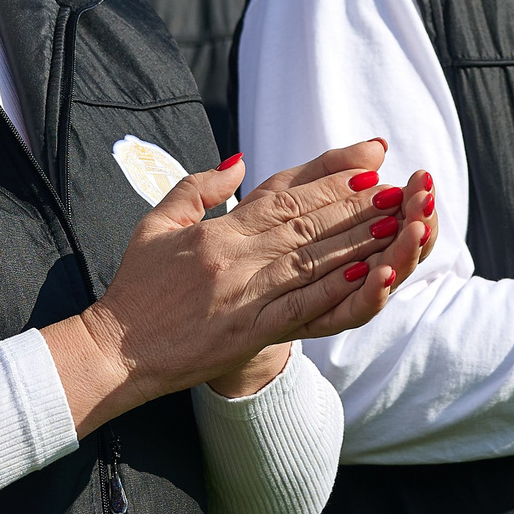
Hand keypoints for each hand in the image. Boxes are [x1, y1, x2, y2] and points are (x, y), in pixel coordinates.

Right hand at [49, 140, 433, 433]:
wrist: (114, 352)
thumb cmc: (134, 289)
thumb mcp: (156, 225)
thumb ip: (198, 189)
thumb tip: (238, 161)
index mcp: (218, 231)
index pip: (284, 194)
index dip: (329, 176)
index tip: (368, 162)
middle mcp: (235, 256)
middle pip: (307, 222)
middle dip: (357, 203)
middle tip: (399, 187)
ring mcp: (243, 294)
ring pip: (312, 260)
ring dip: (359, 239)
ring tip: (398, 221)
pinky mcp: (248, 330)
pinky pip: (299, 306)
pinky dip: (334, 289)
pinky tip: (367, 273)